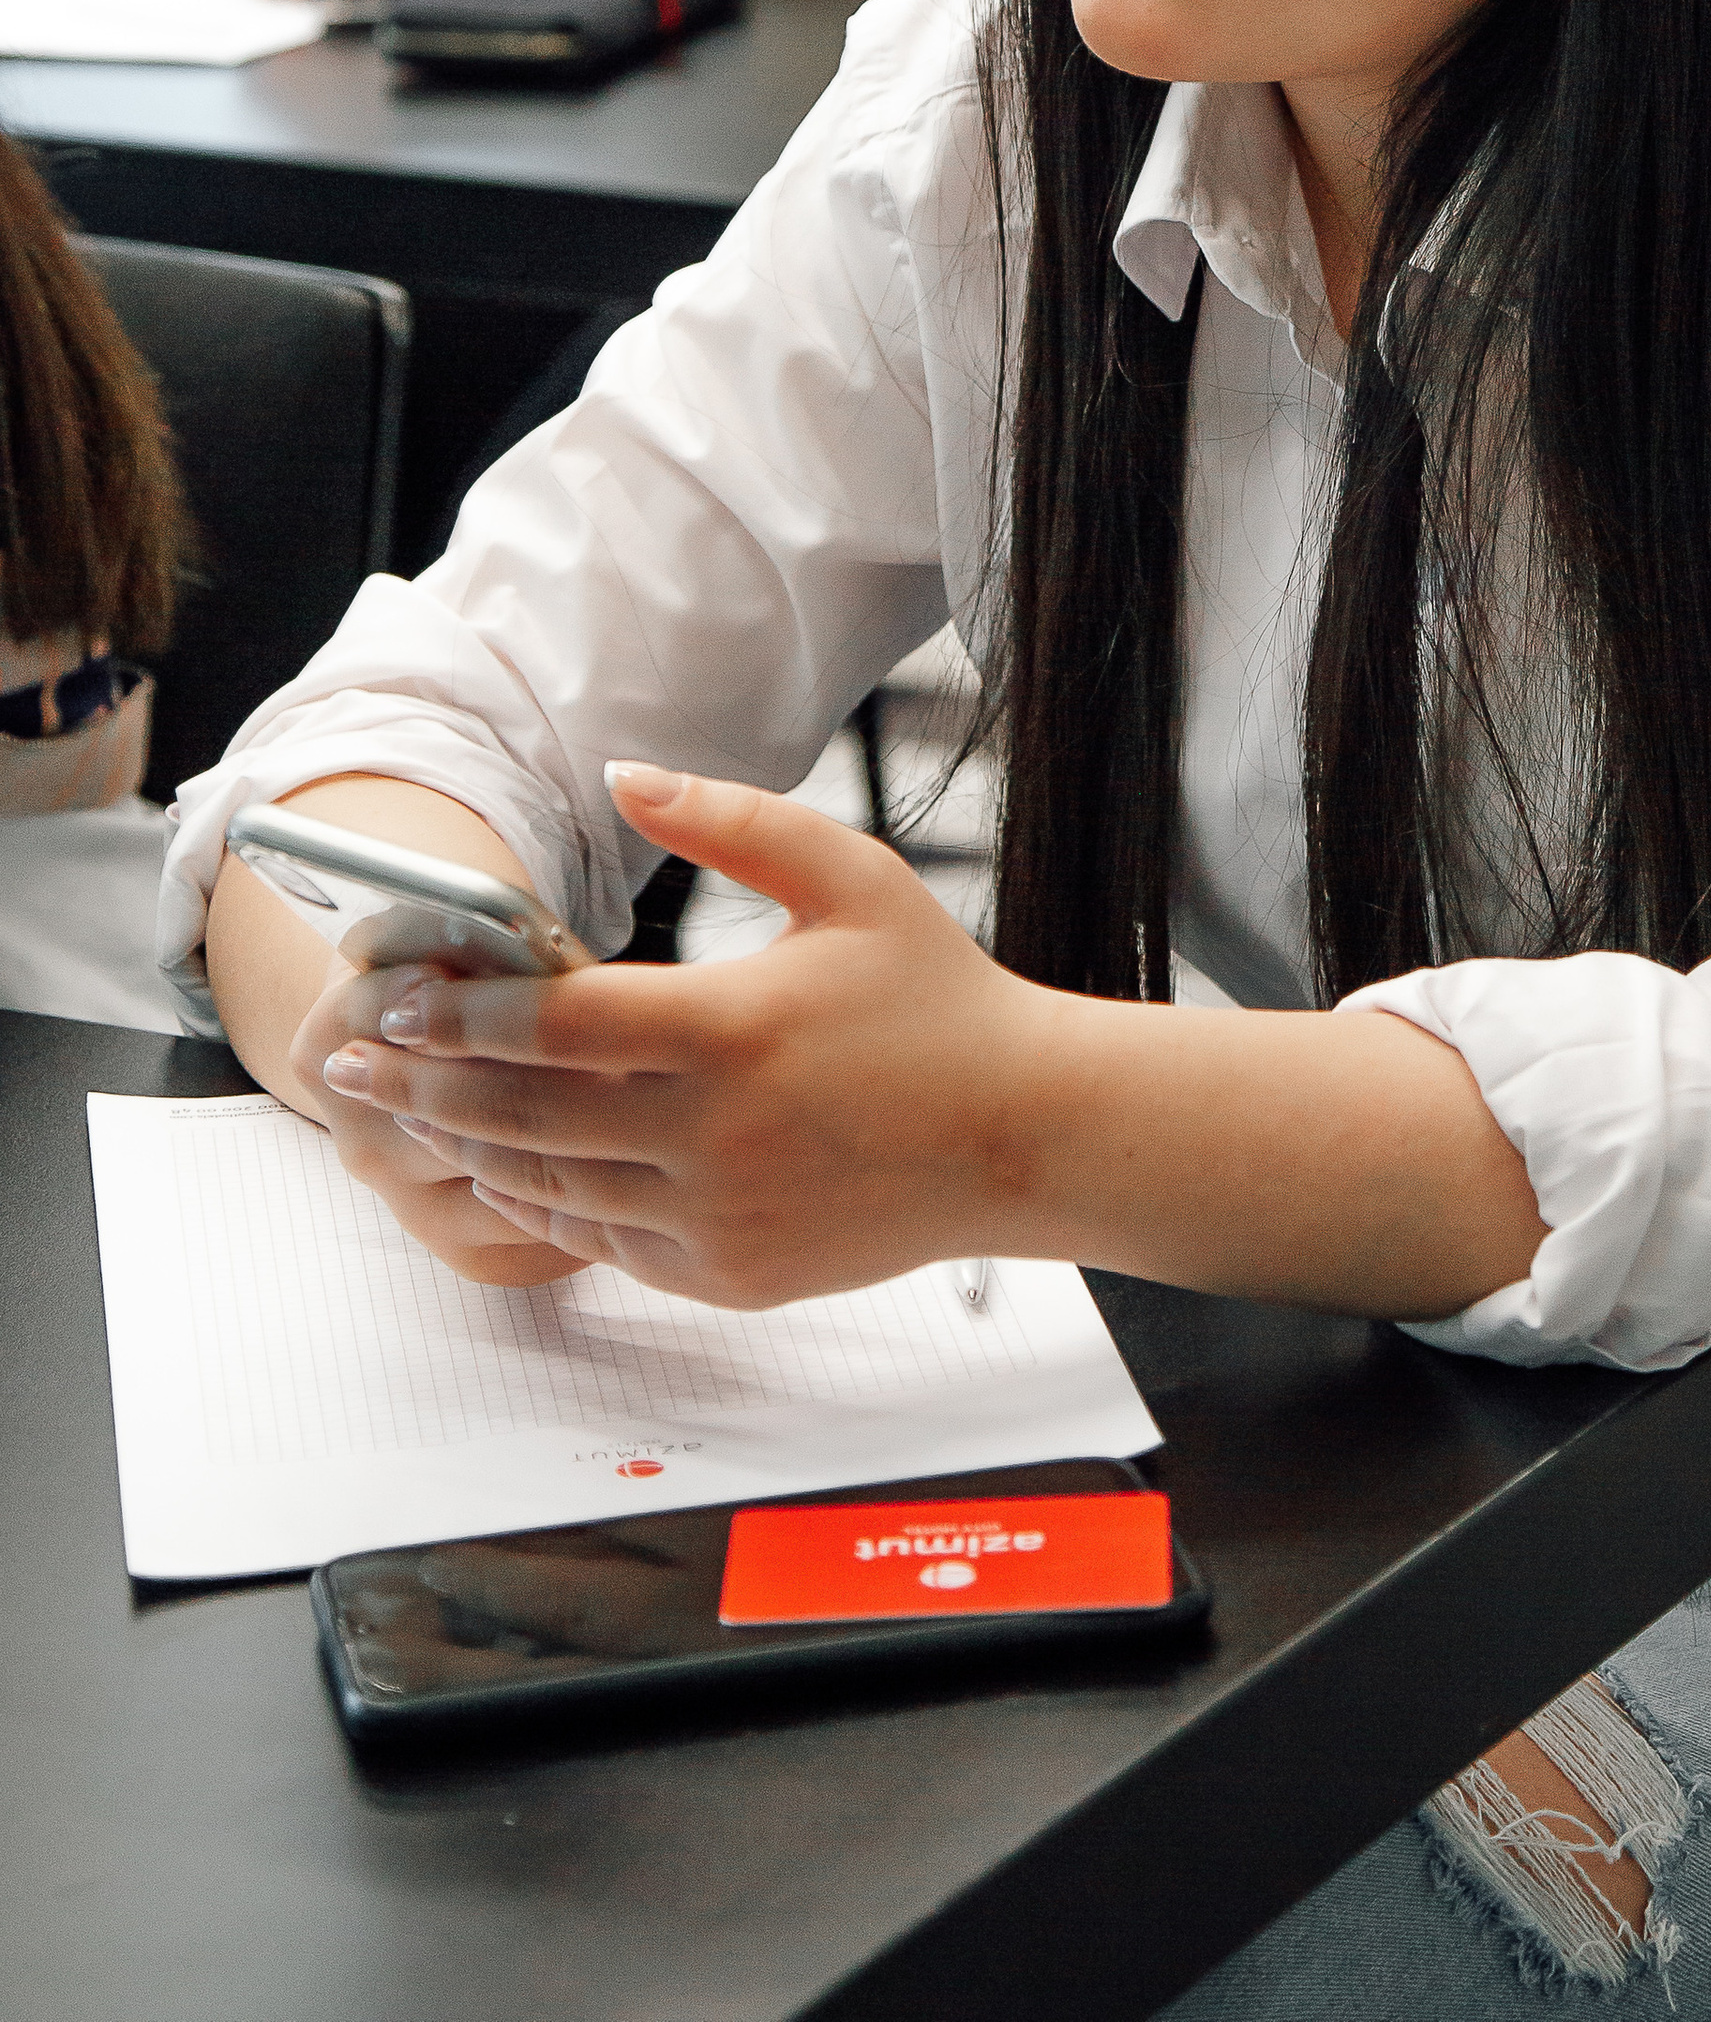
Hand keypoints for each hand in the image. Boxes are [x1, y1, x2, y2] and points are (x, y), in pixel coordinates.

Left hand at [316, 769, 1051, 1307]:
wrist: (1019, 1134)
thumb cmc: (934, 997)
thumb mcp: (850, 875)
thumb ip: (731, 820)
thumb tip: (623, 777)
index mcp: (732, 1029)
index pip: (553, 1025)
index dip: (459, 1014)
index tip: (393, 999)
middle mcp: (715, 1133)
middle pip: (524, 1116)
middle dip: (423, 1088)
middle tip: (353, 1065)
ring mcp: (719, 1215)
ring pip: (552, 1187)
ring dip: (468, 1150)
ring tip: (409, 1115)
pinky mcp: (730, 1271)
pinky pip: (604, 1243)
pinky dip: (543, 1206)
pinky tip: (505, 1170)